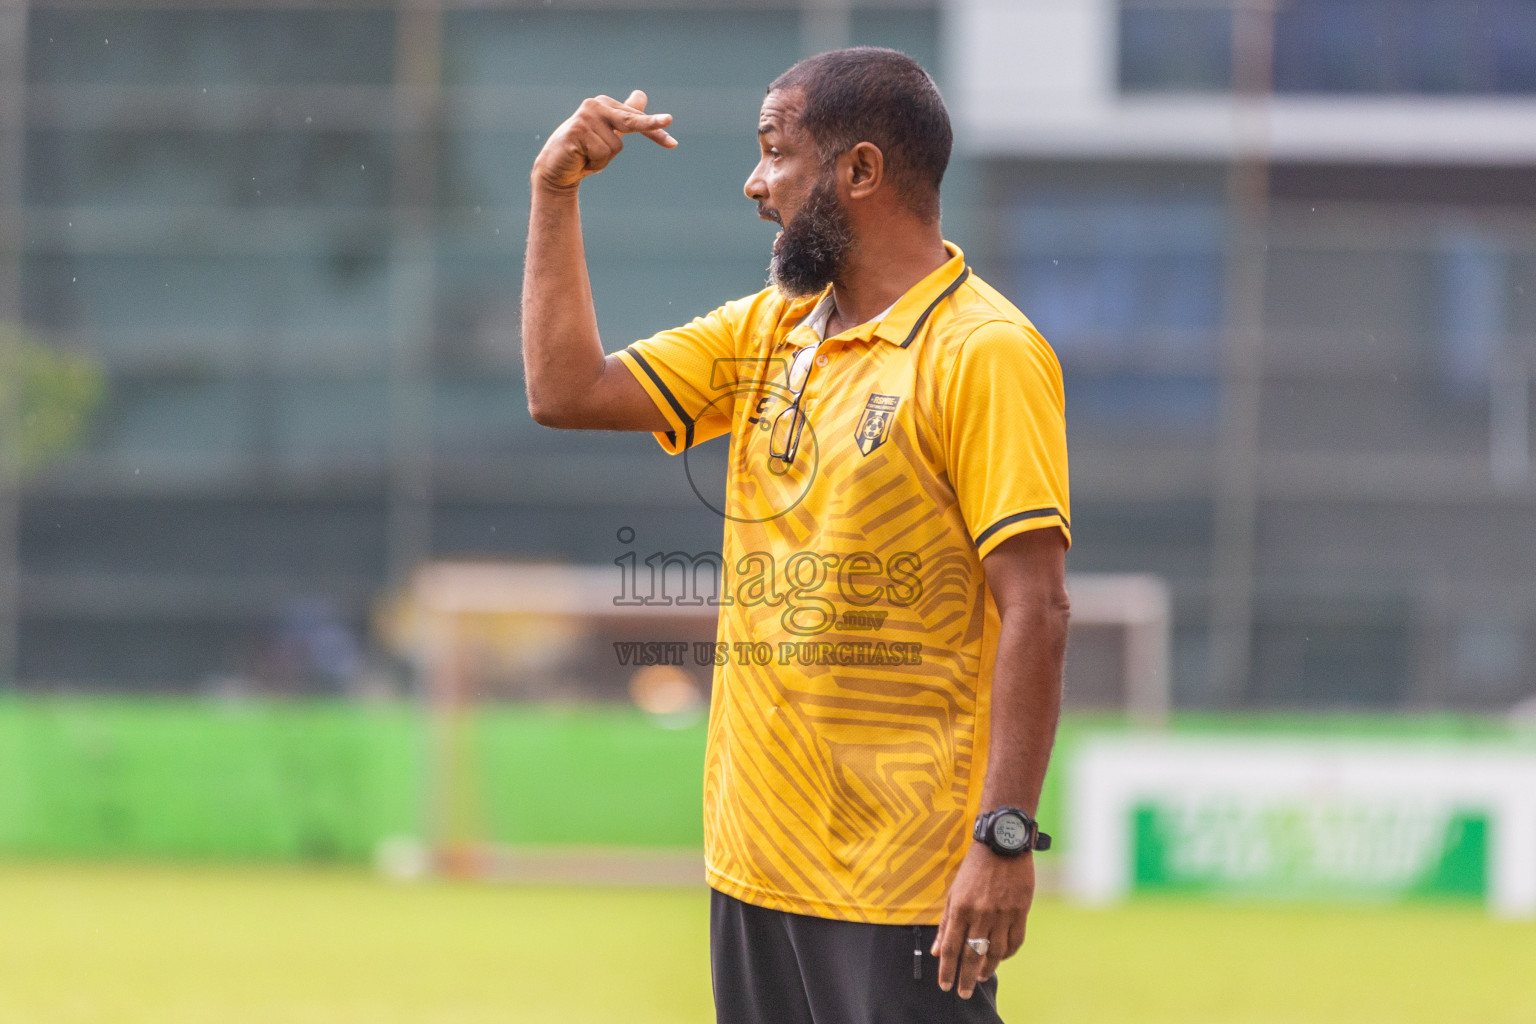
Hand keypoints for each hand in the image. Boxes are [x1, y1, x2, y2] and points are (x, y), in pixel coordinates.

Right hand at [532, 90, 675, 192]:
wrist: (555, 168)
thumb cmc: (584, 151)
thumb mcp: (608, 132)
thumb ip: (625, 116)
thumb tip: (641, 95)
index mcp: (606, 105)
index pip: (636, 119)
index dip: (655, 132)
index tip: (672, 143)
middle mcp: (596, 105)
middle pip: (631, 121)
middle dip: (651, 125)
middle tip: (669, 119)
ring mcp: (586, 116)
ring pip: (615, 147)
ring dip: (603, 160)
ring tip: (587, 156)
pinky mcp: (577, 130)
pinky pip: (602, 154)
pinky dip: (595, 164)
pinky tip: (581, 158)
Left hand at [931, 842, 1034, 998]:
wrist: (1002, 844)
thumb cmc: (974, 868)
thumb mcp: (954, 892)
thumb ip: (946, 924)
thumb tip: (937, 951)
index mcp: (961, 907)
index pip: (952, 948)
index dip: (948, 970)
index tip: (945, 986)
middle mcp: (981, 913)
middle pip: (973, 955)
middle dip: (966, 978)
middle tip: (964, 993)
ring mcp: (1003, 913)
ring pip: (996, 953)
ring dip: (987, 969)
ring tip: (981, 977)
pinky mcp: (1021, 911)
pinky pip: (1015, 942)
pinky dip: (1007, 954)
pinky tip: (1000, 958)